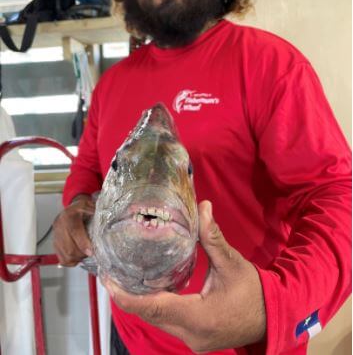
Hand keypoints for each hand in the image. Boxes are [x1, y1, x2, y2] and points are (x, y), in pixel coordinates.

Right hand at [53, 194, 94, 265]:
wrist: (70, 210)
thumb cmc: (81, 208)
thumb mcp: (88, 204)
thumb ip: (94, 211)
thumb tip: (104, 220)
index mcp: (69, 215)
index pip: (74, 231)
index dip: (83, 243)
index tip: (91, 251)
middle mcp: (59, 226)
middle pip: (69, 248)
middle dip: (82, 254)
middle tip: (92, 252)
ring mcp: (56, 237)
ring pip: (66, 255)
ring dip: (78, 258)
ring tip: (85, 254)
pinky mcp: (55, 244)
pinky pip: (62, 258)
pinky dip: (71, 261)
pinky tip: (78, 257)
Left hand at [101, 200, 265, 352]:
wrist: (272, 318)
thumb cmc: (253, 291)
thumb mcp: (232, 263)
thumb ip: (213, 237)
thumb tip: (203, 207)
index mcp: (198, 316)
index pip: (153, 307)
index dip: (126, 295)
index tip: (108, 279)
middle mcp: (190, 334)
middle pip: (149, 315)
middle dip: (128, 296)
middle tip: (111, 272)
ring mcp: (191, 340)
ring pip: (156, 321)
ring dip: (140, 302)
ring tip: (123, 277)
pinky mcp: (193, 339)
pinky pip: (166, 323)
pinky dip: (154, 307)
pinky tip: (147, 289)